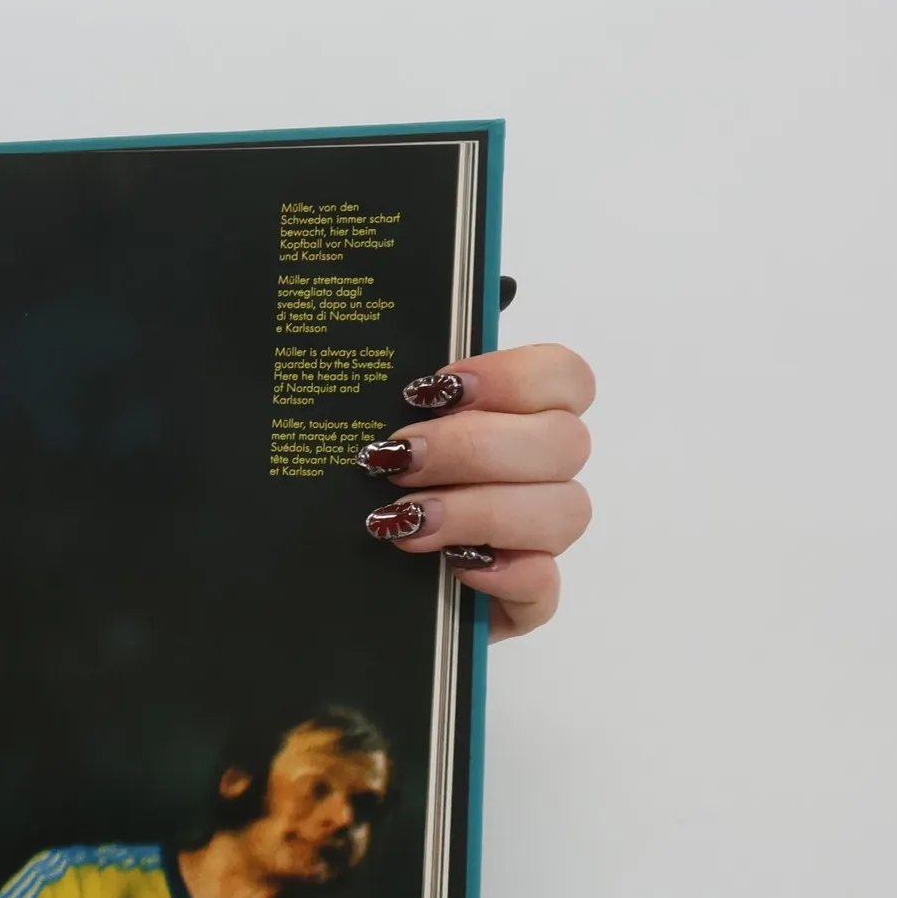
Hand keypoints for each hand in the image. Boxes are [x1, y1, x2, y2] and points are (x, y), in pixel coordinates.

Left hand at [358, 342, 595, 639]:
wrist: (331, 584)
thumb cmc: (358, 490)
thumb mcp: (372, 423)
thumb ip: (424, 367)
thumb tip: (492, 293)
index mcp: (517, 419)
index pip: (565, 377)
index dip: (512, 377)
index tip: (435, 390)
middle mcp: (539, 476)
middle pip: (564, 442)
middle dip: (474, 447)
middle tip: (397, 461)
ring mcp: (536, 542)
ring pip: (564, 511)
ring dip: (482, 509)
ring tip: (403, 520)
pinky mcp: (521, 604)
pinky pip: (544, 588)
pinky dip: (505, 574)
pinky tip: (452, 568)